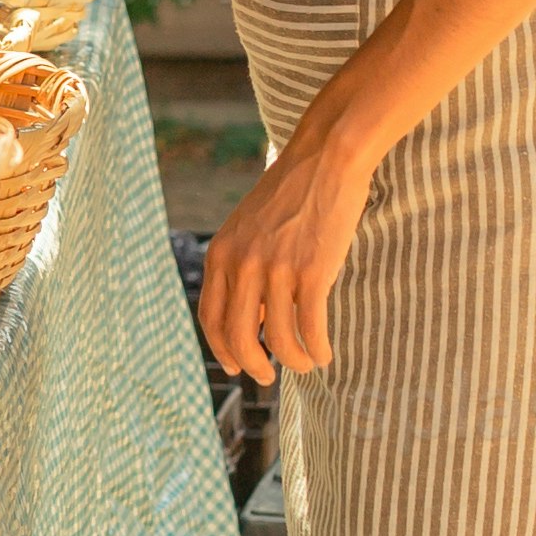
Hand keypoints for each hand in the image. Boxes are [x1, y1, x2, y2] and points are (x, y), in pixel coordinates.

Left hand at [198, 116, 379, 383]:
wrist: (326, 158)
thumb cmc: (292, 192)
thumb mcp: (250, 228)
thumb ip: (243, 269)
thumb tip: (253, 321)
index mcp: (221, 252)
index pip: (209, 318)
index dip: (222, 350)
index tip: (237, 365)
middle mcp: (242, 264)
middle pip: (238, 337)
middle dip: (253, 366)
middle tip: (268, 378)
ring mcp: (276, 269)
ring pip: (279, 340)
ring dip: (294, 361)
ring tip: (307, 363)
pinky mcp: (312, 272)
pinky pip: (310, 329)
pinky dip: (318, 349)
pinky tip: (325, 354)